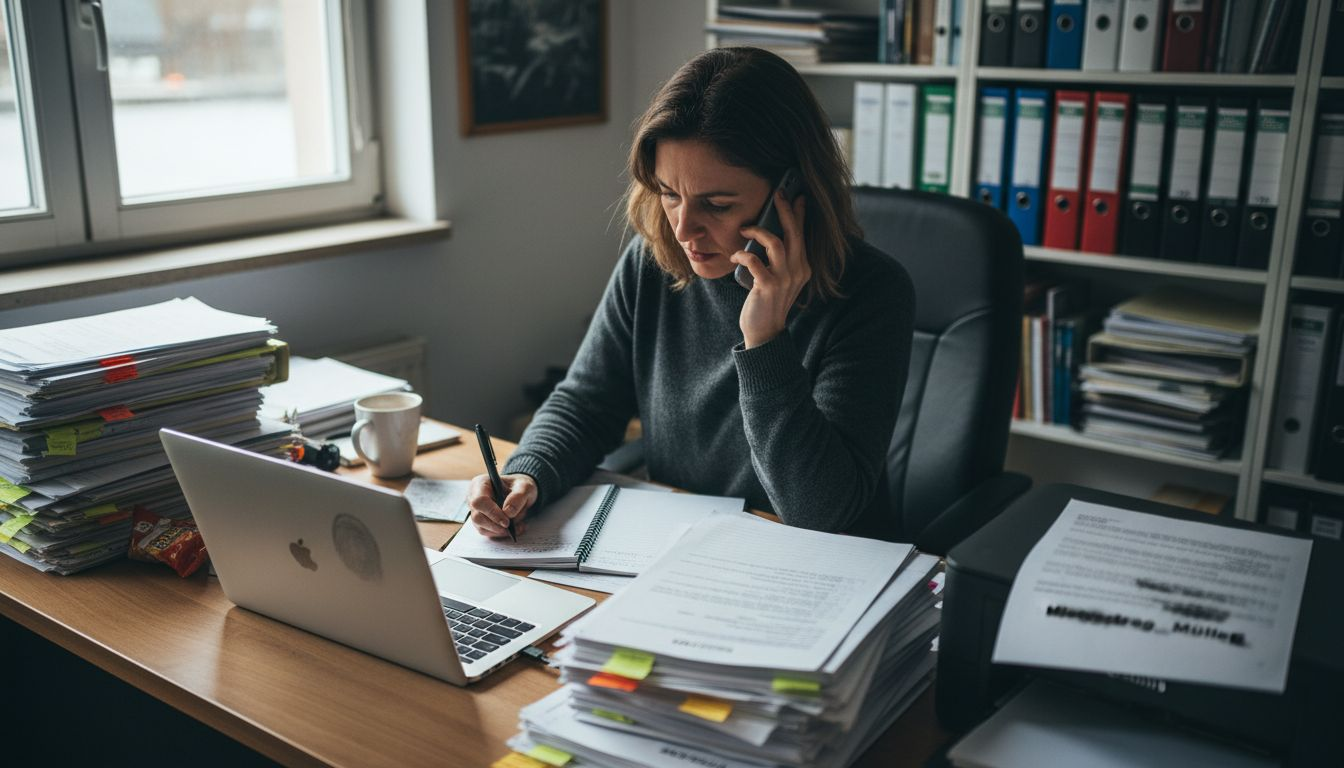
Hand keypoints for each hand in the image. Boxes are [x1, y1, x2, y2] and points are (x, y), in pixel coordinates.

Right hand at [467, 472, 537, 538]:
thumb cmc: (519, 486)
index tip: (506, 522)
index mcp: (481, 483)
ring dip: (501, 531)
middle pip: (477, 517)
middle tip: (511, 527)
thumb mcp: (525, 486)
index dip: (492, 513)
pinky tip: (516, 528)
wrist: (520, 492)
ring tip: (519, 526)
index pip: (479, 501)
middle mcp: (474, 497)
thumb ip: (518, 497)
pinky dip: (502, 533)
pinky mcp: (482, 522)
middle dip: (496, 525)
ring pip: (482, 528)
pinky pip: (489, 532)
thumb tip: (508, 512)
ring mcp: (476, 511)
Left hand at [730, 191, 809, 347]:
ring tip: (745, 229)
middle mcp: (798, 270)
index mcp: (803, 267)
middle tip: (777, 193)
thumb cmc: (767, 301)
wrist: (765, 332)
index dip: (799, 213)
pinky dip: (743, 254)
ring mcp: (784, 278)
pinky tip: (735, 255)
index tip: (796, 195)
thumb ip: (779, 259)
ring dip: (758, 232)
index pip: (802, 234)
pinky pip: (754, 260)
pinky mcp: (767, 286)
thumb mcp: (779, 278)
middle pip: (794, 232)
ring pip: (775, 242)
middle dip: (785, 210)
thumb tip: (768, 233)